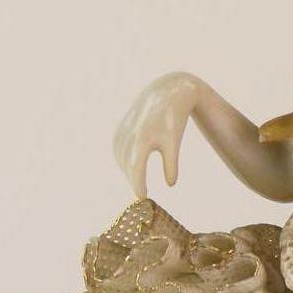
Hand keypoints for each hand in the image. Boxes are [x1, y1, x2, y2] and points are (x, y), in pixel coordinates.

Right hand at [113, 73, 204, 197]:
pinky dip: (124, 162)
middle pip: (127, 166)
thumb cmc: (173, 120)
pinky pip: (118, 151)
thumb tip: (170, 185)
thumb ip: (172, 164)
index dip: (137, 184)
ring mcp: (122, 131)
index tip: (143, 198)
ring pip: (121, 159)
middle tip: (143, 196)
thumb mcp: (174, 143)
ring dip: (128, 173)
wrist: (165, 94)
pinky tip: (132, 169)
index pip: (135, 168)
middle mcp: (129, 134)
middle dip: (134, 181)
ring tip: (140, 184)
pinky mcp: (120, 129)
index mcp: (143, 137)